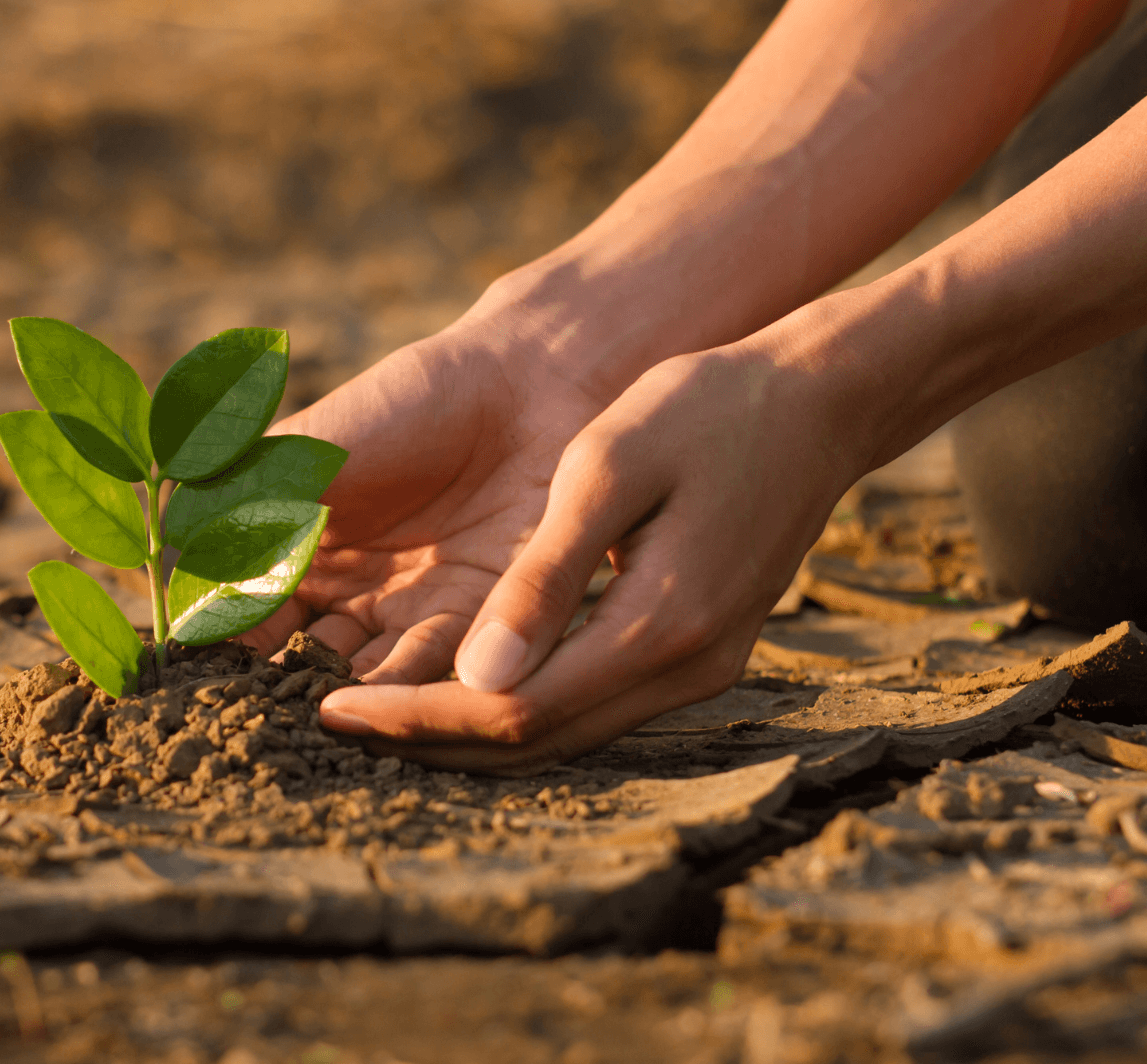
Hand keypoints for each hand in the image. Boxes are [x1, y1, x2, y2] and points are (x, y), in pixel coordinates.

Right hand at [234, 307, 616, 684]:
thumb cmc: (407, 403)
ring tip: (329, 714)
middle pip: (298, 666)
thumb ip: (238, 509)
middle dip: (280, 695)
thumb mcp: (308, 452)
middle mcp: (347, 600)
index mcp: (291, 554)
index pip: (239, 618)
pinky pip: (437, 672)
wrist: (526, 388)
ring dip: (348, 701)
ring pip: (366, 680)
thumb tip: (161, 572)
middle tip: (264, 717)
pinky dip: (412, 692)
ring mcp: (410, 618)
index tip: (198, 674)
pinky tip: (394, 702)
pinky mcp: (479, 629)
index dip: (217, 648)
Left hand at [314, 341, 868, 772]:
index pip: (511, 712)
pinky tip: (454, 680)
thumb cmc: (703, 409)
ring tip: (373, 707)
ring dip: (464, 730)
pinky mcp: (700, 655)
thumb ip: (544, 578)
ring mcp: (700, 672)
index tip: (328, 705)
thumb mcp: (607, 469)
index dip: (414, 718)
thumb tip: (476, 677)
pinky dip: (515, 707)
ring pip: (562, 738)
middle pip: (533, 746)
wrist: (819, 401)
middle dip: (425, 738)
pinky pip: (590, 708)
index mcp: (658, 626)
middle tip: (328, 717)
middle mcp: (684, 671)